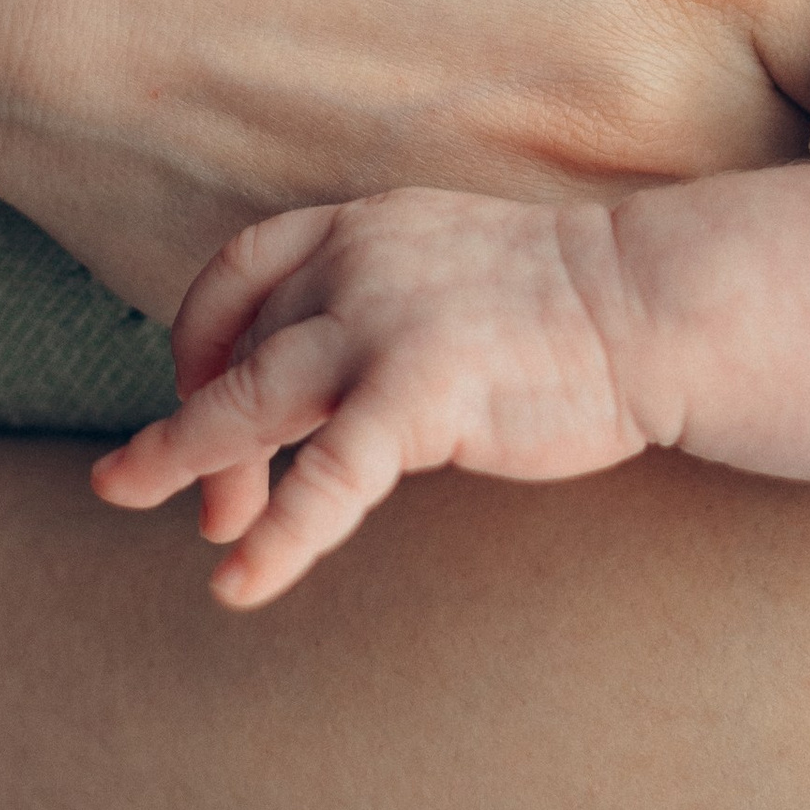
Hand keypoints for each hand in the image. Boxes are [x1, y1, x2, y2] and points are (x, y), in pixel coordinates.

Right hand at [0, 0, 809, 309]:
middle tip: (694, 2)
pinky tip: (473, 147)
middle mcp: (662, 106)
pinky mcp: (417, 316)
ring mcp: (540, 233)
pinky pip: (553, 318)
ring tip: (574, 66)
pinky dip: (549, 258)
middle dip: (804, 77)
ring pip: (709, 240)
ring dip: (688, 171)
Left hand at [92, 189, 643, 605]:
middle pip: (240, 351)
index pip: (240, 269)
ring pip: (247, 402)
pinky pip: (323, 479)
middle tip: (198, 503)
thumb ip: (377, 293)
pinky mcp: (415, 396)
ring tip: (156, 517)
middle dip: (203, 429)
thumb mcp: (444, 261)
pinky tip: (240, 583)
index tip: (192, 391)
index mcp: (363, 227)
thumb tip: (319, 368)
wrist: (652, 303)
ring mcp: (380, 327)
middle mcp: (354, 264)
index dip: (199, 334)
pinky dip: (274, 537)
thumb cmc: (566, 303)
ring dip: (193, 464)